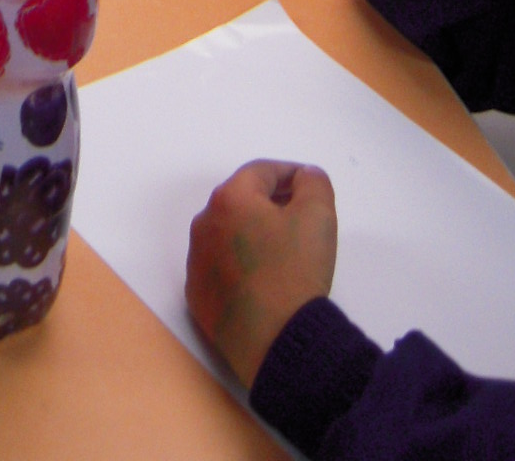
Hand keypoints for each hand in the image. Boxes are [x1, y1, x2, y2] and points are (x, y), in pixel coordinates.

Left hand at [186, 161, 337, 389]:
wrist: (276, 342)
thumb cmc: (295, 271)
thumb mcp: (318, 215)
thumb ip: (313, 183)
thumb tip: (304, 177)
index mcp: (228, 198)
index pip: (261, 172)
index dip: (289, 174)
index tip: (309, 186)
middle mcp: (203, 224)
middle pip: (241, 201)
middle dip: (271, 203)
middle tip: (300, 217)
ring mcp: (196, 262)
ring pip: (228, 235)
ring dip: (253, 234)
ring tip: (283, 251)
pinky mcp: (197, 297)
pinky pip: (221, 268)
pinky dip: (240, 266)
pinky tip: (263, 281)